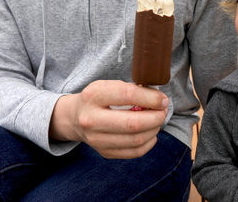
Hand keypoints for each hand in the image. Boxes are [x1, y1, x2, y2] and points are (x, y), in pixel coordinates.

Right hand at [49, 80, 168, 158]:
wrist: (75, 117)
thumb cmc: (98, 98)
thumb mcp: (109, 85)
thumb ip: (132, 90)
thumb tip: (159, 99)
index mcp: (93, 95)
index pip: (128, 95)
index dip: (151, 98)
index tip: (162, 99)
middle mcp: (91, 119)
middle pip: (133, 124)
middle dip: (156, 118)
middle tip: (163, 112)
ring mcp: (96, 139)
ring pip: (136, 140)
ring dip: (154, 130)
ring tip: (157, 121)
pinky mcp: (104, 152)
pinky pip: (135, 152)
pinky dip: (149, 142)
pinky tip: (150, 133)